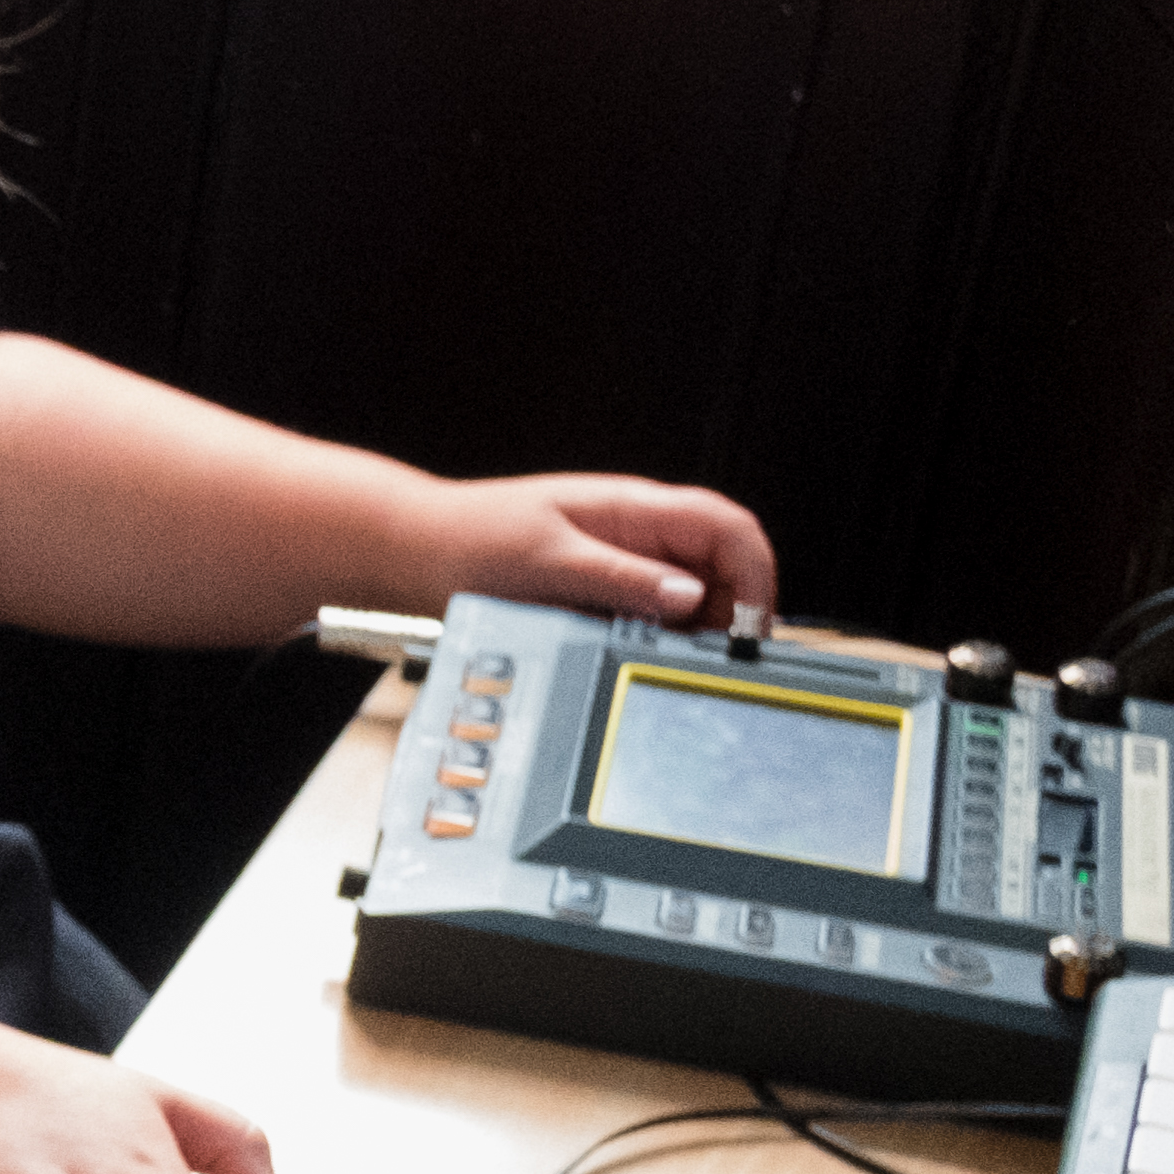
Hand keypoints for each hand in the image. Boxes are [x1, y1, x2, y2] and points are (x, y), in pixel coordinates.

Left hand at [408, 471, 777, 628]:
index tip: (750, 628)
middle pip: (721, 566)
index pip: (727, 527)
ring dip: (697, 631)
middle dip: (733, 612)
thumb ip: (622, 579)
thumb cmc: (474, 541)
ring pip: (692, 596)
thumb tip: (691, 599)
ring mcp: (624, 563)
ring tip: (676, 664)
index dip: (755, 574)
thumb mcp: (550, 563)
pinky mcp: (606, 592)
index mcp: (634, 509)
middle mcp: (638, 533)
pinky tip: (644, 659)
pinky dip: (661, 640)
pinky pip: (654, 616)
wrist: (418, 551)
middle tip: (719, 661)